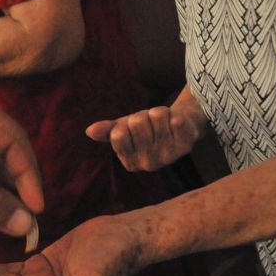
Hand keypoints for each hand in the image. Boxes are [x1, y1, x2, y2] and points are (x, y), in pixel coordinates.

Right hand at [86, 94, 207, 171]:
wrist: (180, 125)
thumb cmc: (149, 128)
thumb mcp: (125, 128)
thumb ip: (108, 131)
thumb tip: (89, 131)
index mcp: (130, 162)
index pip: (118, 134)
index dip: (126, 123)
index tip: (133, 128)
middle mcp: (148, 164)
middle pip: (136, 123)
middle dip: (143, 115)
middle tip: (150, 124)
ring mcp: (168, 156)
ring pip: (156, 116)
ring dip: (159, 112)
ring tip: (163, 122)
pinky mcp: (186, 145)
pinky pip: (175, 119)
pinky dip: (175, 114)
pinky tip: (176, 123)